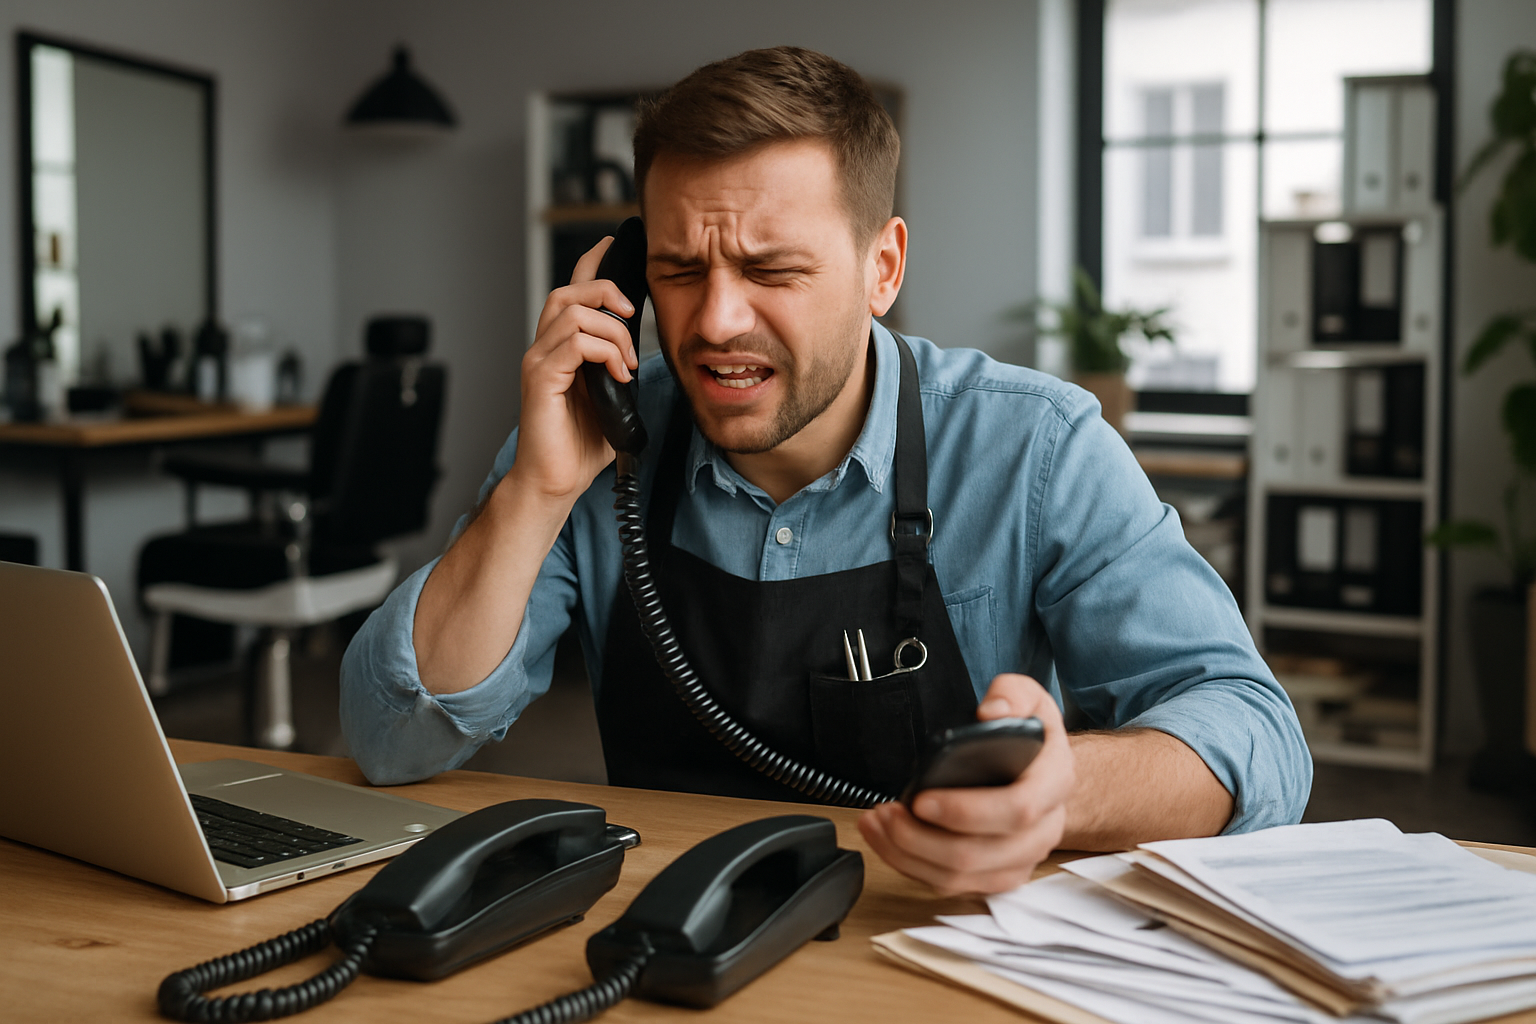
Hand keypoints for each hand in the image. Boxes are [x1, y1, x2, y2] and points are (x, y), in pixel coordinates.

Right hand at [513, 236, 641, 500]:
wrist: (555, 482)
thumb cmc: (579, 446)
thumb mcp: (612, 398)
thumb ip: (620, 370)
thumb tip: (643, 353)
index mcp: (560, 349)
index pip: (572, 292)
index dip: (591, 263)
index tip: (613, 244)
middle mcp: (544, 348)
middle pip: (569, 290)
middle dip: (606, 290)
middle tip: (633, 314)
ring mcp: (539, 362)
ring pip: (573, 312)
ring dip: (612, 331)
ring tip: (627, 361)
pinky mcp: (540, 379)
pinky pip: (575, 343)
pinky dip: (605, 352)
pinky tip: (618, 374)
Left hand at [857, 674, 1074, 894]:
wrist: (1046, 774)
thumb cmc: (1033, 740)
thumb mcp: (1032, 700)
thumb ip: (1013, 694)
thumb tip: (991, 711)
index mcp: (1054, 784)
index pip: (1017, 809)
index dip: (967, 811)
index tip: (922, 798)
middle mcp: (1043, 830)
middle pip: (979, 854)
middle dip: (921, 838)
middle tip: (888, 812)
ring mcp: (1020, 859)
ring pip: (960, 877)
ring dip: (908, 854)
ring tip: (878, 823)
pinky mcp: (996, 876)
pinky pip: (952, 886)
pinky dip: (912, 866)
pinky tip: (888, 840)